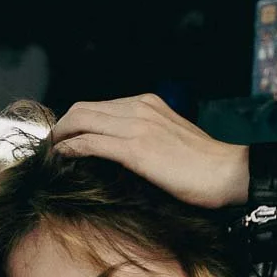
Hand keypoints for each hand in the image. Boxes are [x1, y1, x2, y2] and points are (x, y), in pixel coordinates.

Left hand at [52, 95, 249, 209]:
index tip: (63, 139)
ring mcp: (136, 126)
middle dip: (61, 126)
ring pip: (81, 121)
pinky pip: (90, 143)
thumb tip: (120, 152)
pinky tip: (60, 158)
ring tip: (50, 154)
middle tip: (50, 147)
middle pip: (83, 108)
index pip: (99, 105)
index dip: (75, 121)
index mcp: (147, 104)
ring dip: (59, 137)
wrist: (227, 172)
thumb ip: (145, 137)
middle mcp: (139, 108)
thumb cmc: (201, 165)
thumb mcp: (170, 140)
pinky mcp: (135, 150)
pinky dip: (69, 149)